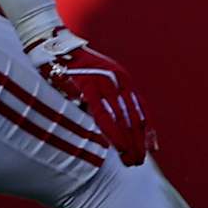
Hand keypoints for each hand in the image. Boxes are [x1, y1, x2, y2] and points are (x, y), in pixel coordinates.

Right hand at [26, 27, 153, 165]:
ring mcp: (105, 83)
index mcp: (123, 80)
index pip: (141, 109)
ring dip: (129, 142)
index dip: (148, 130)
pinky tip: (119, 146)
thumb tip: (117, 125)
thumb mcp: (99, 80)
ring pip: (123, 119)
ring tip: (132, 160)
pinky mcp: (89, 88)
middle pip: (135, 117)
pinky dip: (114, 132)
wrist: (55, 46)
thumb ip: (108, 99)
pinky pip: (104, 115)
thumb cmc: (74, 68)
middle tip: (139, 161)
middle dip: (139, 142)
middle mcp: (119, 81)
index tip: (153, 149)